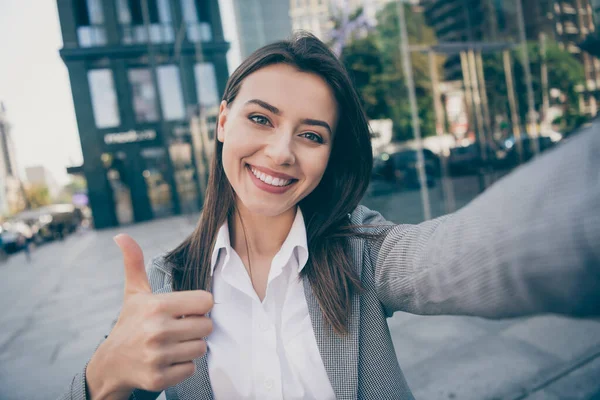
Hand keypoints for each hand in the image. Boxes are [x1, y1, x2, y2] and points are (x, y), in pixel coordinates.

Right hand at [85, 234, 212, 398]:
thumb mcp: (134, 293)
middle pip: (207, 326)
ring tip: (173, 343)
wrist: (110, 364)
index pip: (206, 302)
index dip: (199, 306)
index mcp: (157, 306)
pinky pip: (190, 369)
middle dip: (196, 327)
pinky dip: (182, 366)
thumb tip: (121, 236)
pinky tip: (167, 360)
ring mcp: (158, 356)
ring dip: (190, 347)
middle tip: (179, 328)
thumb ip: (134, 263)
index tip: (186, 309)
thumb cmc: (129, 324)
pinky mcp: (158, 378)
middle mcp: (158, 330)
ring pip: (200, 348)